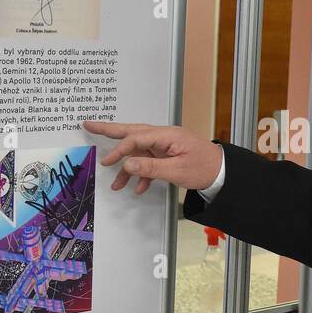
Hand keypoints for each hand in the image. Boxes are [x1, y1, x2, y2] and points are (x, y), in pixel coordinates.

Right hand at [82, 121, 222, 195]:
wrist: (222, 173)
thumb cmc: (205, 168)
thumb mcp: (177, 171)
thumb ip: (150, 168)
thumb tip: (127, 164)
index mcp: (167, 135)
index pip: (136, 138)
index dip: (120, 149)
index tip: (108, 161)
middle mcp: (164, 136)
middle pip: (132, 132)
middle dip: (110, 131)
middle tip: (88, 125)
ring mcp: (165, 145)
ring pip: (139, 152)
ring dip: (127, 167)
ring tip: (115, 183)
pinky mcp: (167, 155)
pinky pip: (149, 162)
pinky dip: (142, 174)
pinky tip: (137, 187)